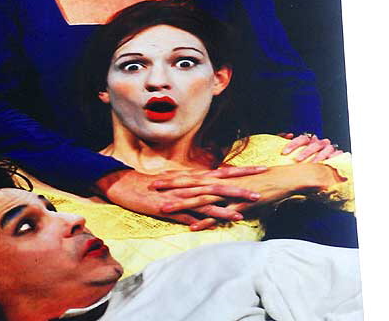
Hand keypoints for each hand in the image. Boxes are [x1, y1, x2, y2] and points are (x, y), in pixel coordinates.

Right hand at [94, 166, 267, 230]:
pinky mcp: (173, 207)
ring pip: (212, 196)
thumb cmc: (148, 185)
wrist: (123, 185)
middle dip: (244, 182)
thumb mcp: (172, 183)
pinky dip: (212, 216)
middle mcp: (190, 183)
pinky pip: (196, 213)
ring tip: (253, 201)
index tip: (260, 168)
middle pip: (221, 181)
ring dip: (234, 199)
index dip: (240, 170)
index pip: (220, 172)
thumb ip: (190, 187)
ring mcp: (182, 195)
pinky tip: (224, 219)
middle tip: (265, 182)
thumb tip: (206, 191)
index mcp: (191, 177)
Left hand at [156, 164, 339, 216]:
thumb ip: (223, 187)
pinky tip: (193, 228)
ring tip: (164, 208)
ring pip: (200, 199)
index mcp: (219, 177)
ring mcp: (228, 194)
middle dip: (170, 186)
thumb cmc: (260, 182)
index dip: (174, 177)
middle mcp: (220, 183)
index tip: (157, 178)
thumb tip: (212, 190)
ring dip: (182, 204)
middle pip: (190, 184)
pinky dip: (205, 221)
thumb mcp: (237, 183)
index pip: (191, 176)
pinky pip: (219, 215)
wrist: (282, 179)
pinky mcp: (238, 206)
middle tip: (150, 187)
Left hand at [280, 133, 342, 161]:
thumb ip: (291, 145)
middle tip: (297, 159)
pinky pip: (335, 157)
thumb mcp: (299, 150)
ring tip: (312, 164)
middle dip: (305, 152)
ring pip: (325, 150)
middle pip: (314, 144)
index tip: (285, 152)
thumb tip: (286, 137)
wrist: (326, 161)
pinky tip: (326, 164)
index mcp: (310, 140)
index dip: (293, 144)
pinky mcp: (337, 156)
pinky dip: (331, 159)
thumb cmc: (308, 156)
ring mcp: (329, 149)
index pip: (302, 139)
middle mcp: (320, 143)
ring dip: (318, 157)